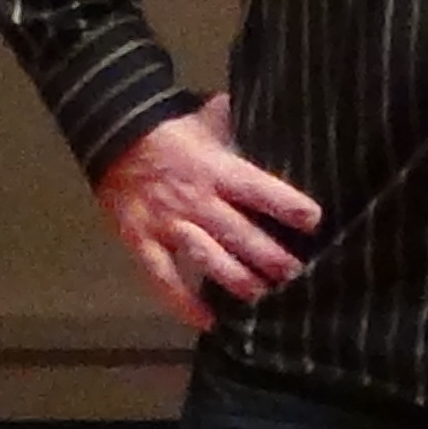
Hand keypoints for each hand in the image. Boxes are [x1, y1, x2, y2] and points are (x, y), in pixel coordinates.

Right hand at [94, 95, 320, 332]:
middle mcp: (197, 200)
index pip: (259, 189)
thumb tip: (272, 107)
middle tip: (296, 275)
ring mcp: (168, 224)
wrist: (114, 137)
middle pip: (239, 233)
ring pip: (208, 258)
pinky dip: (184, 303)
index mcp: (217, 169)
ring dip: (237, 280)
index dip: (287, 205)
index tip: (314, 222)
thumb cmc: (172, 131)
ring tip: (263, 298)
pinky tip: (208, 321)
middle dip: (270, 257)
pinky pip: (164, 279)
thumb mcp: (208, 119)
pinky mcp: (142, 242)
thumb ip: (240, 122)